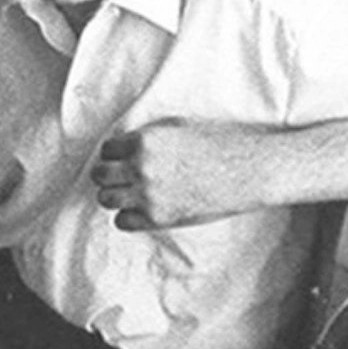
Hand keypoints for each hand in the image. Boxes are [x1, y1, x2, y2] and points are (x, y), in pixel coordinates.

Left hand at [90, 119, 269, 229]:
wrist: (247, 171)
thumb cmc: (217, 145)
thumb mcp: (177, 128)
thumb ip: (147, 138)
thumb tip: (122, 148)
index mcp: (145, 141)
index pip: (106, 149)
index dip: (114, 154)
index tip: (123, 158)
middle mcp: (141, 167)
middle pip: (100, 175)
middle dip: (109, 175)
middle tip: (122, 177)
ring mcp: (148, 194)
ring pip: (106, 199)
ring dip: (114, 195)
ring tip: (130, 194)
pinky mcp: (159, 217)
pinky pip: (122, 221)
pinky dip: (128, 216)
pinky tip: (142, 210)